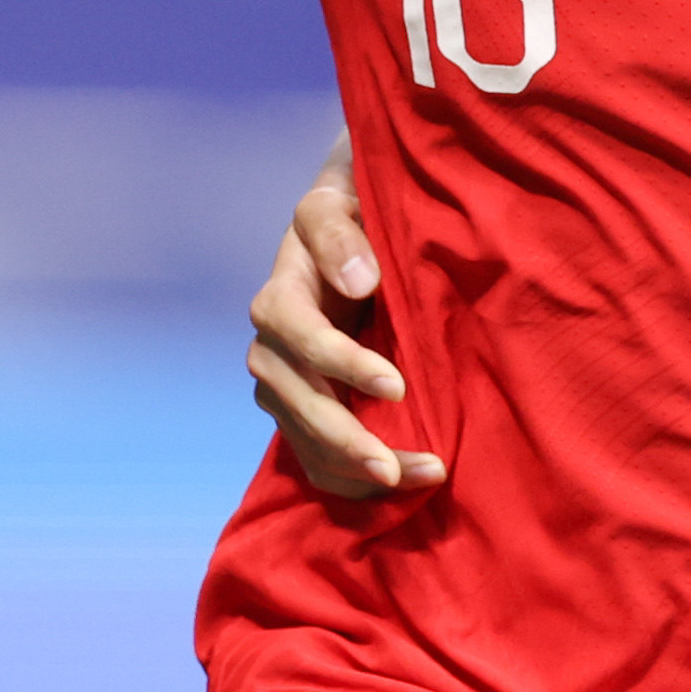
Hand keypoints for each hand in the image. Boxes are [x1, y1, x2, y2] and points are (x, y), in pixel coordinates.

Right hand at [247, 140, 441, 495]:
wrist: (352, 239)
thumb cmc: (355, 217)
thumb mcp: (342, 203)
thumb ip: (341, 234)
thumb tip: (359, 282)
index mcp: (281, 294)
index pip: (298, 334)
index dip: (342, 363)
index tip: (398, 385)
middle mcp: (271, 345)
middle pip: (296, 400)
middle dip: (346, 437)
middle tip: (397, 466)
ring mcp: (282, 384)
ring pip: (304, 438)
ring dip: (355, 468)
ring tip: (420, 476)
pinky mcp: (300, 410)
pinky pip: (313, 457)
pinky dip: (350, 481)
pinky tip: (397, 488)